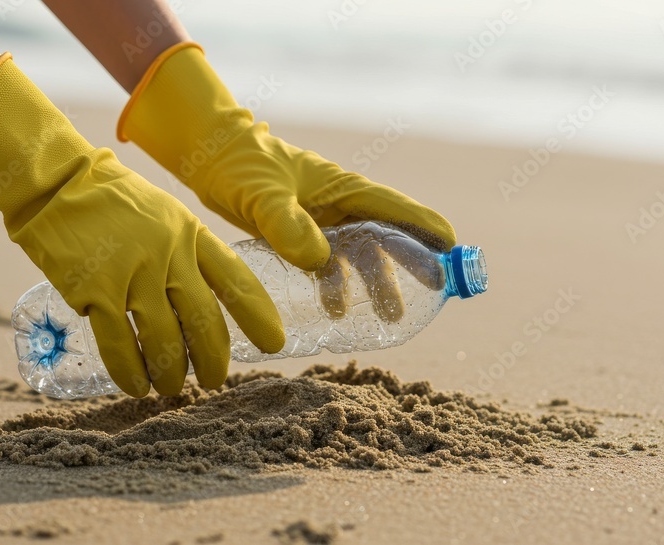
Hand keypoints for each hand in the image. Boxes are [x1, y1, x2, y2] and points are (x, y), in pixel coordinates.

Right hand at [0, 54, 283, 396]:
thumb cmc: (109, 200)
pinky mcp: (98, 290)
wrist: (56, 181)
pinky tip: (135, 387)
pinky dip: (130, 372)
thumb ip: (183, 252)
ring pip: (165, 340)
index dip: (257, 315)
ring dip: (172, 373)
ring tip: (171, 388)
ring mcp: (134, 273)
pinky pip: (120, 344)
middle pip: (204, 320)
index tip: (273, 343)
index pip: (236, 279)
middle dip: (214, 359)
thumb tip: (192, 306)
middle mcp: (170, 255)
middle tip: (215, 381)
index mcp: (191, 234)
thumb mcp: (164, 214)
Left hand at [119, 44, 455, 321]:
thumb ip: (286, 223)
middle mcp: (337, 203)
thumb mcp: (261, 193)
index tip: (452, 247)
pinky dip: (335, 287)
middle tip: (435, 290)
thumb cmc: (239, 164)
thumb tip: (319, 261)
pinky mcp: (300, 233)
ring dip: (376, 283)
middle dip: (411, 261)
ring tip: (389, 317)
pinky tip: (334, 313)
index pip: (392, 207)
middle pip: (385, 234)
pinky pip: (328, 264)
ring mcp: (320, 219)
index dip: (424, 226)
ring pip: (359, 254)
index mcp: (340, 186)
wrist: (211, 157)